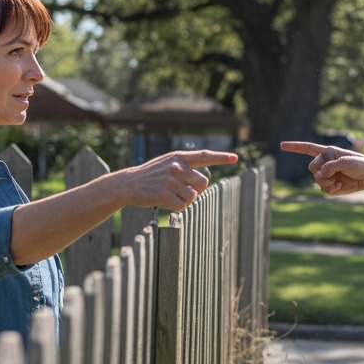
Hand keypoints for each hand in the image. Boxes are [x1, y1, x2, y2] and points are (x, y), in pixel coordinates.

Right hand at [120, 149, 237, 209]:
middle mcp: (177, 167)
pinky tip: (166, 201)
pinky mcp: (164, 194)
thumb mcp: (168, 163)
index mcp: (179, 157)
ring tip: (171, 195)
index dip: (221, 158)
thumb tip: (204, 180)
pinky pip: (182, 206)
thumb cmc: (152, 175)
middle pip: (203, 183)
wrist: (128, 183)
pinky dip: (177, 207)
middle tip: (181, 189)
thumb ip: (185, 166)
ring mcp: (170, 180)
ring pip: (193, 197)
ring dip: (185, 200)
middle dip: (196, 190)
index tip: (235, 158)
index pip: (204, 156)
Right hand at [280, 141, 363, 194]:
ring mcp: (327, 175)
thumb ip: (331, 166)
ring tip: (339, 180)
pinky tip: (340, 186)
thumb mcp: (346, 162)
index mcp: (327, 152)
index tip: (281, 145)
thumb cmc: (360, 164)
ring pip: (317, 180)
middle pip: (311, 168)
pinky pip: (323, 189)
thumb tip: (320, 175)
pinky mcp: (330, 185)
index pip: (307, 148)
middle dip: (320, 171)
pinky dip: (331, 189)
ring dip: (327, 182)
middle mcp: (324, 163)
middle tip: (332, 173)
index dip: (294, 147)